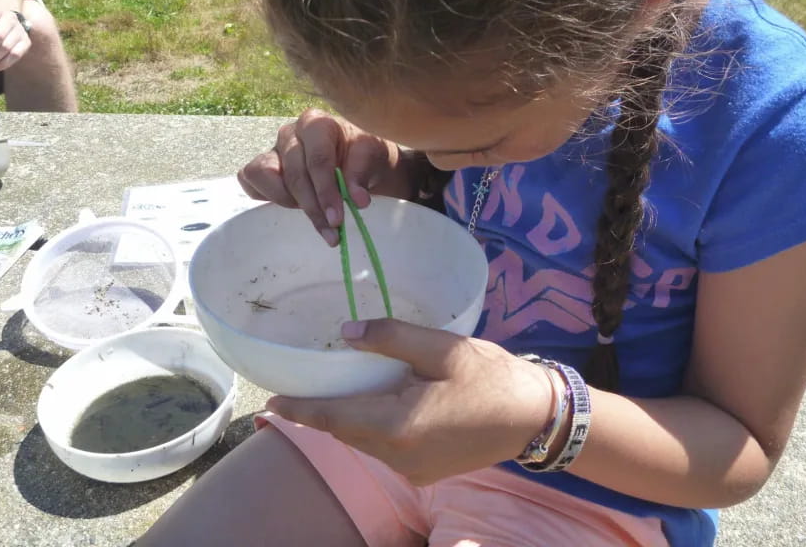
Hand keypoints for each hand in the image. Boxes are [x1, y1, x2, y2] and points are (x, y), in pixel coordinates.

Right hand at [238, 109, 409, 245]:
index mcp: (317, 123)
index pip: (317, 159)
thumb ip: (361, 176)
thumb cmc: (362, 153)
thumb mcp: (370, 157)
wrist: (358, 158)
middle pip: (294, 173)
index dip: (326, 192)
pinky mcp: (264, 167)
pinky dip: (267, 197)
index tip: (337, 219)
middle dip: (312, 206)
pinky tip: (293, 208)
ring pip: (264, 174)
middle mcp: (291, 133)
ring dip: (288, 202)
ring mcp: (274, 150)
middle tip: (332, 230)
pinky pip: (251, 181)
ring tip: (314, 215)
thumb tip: (358, 201)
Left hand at [266, 319, 553, 485]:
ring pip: (365, 443)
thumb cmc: (491, 377)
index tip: (270, 405)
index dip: (300, 411)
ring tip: (338, 394)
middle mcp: (398, 456)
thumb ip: (392, 338)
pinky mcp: (427, 472)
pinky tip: (379, 407)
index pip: (333, 418)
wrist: (535, 417)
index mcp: (397, 426)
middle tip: (302, 391)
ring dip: (348, 421)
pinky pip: (386, 450)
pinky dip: (372, 429)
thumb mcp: (442, 347)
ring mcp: (413, 469)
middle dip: (321, 414)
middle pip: (345, 433)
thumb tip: (347, 334)